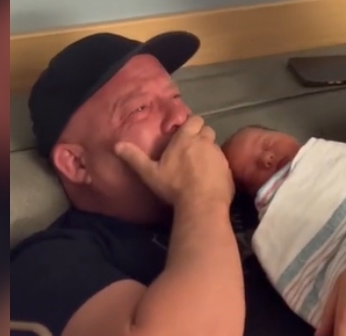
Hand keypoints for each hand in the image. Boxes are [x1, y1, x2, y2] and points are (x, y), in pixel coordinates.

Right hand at [115, 116, 233, 206]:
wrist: (202, 205)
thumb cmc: (174, 187)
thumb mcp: (150, 173)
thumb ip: (134, 158)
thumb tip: (117, 145)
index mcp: (186, 138)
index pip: (194, 120)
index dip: (191, 125)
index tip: (185, 134)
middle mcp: (205, 142)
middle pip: (207, 130)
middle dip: (201, 136)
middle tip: (192, 149)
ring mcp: (219, 155)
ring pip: (215, 146)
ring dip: (209, 151)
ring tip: (201, 165)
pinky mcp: (228, 169)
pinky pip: (224, 163)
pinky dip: (218, 167)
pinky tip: (211, 178)